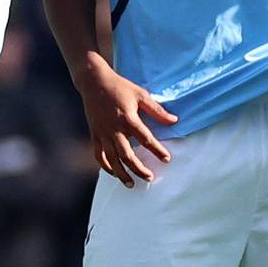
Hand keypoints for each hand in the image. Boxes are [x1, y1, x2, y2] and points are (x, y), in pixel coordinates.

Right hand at [76, 62, 177, 186]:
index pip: (145, 139)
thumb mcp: (141, 94)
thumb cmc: (119, 87)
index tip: (166, 159)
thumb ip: (157, 110)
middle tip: (149, 177)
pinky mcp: (94, 134)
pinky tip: (113, 173)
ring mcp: (102, 133)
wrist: (93, 82)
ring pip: (111, 159)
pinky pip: (98, 154)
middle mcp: (114, 129)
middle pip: (127, 155)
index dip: (157, 150)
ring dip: (121, 173)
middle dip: (138, 169)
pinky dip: (105, 166)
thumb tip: (174, 121)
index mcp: (127, 119)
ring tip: (131, 184)